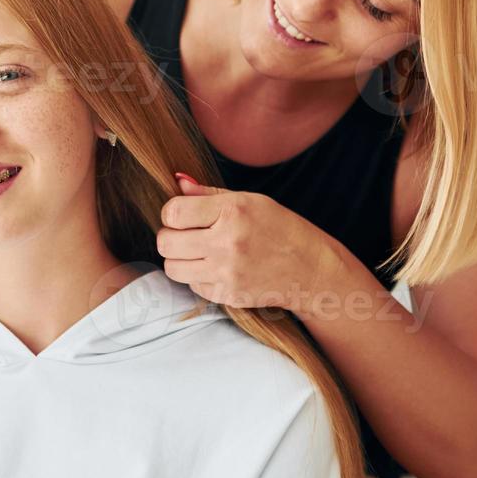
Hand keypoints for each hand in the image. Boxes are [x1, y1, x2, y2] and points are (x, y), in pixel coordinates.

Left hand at [155, 174, 341, 312]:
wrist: (310, 269)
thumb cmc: (280, 228)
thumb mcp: (250, 200)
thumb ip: (209, 194)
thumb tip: (178, 182)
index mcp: (233, 212)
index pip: (173, 213)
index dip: (171, 213)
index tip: (181, 215)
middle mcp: (228, 243)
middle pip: (166, 242)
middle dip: (170, 236)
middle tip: (184, 234)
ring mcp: (227, 273)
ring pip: (172, 268)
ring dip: (179, 259)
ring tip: (196, 251)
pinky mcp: (228, 295)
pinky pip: (192, 285)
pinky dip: (197, 276)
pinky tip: (215, 267)